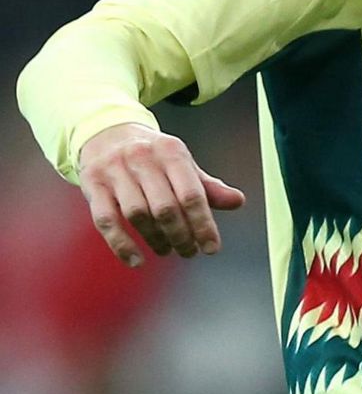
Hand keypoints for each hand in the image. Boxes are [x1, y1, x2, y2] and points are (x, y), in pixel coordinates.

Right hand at [76, 123, 246, 266]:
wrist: (105, 133)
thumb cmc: (152, 155)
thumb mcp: (181, 163)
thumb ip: (207, 186)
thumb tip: (237, 202)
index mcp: (171, 151)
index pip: (191, 194)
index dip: (203, 225)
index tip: (211, 248)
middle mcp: (142, 158)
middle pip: (165, 207)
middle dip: (181, 235)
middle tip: (189, 252)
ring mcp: (114, 170)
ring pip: (137, 214)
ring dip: (155, 239)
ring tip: (167, 250)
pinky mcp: (91, 184)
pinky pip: (105, 220)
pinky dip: (121, 245)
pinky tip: (136, 261)